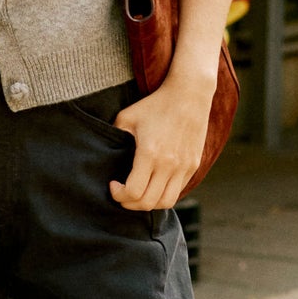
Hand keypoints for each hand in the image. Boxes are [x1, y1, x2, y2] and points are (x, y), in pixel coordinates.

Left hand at [108, 71, 214, 211]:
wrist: (189, 94)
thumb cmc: (155, 105)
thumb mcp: (127, 117)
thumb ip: (114, 136)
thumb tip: (104, 153)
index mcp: (150, 153)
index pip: (134, 191)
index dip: (119, 195)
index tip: (113, 185)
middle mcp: (169, 164)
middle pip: (148, 202)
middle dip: (130, 204)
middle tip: (122, 194)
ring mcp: (184, 166)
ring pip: (166, 202)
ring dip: (149, 204)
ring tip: (139, 194)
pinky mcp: (193, 165)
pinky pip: (178, 191)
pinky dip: (164, 194)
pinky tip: (154, 184)